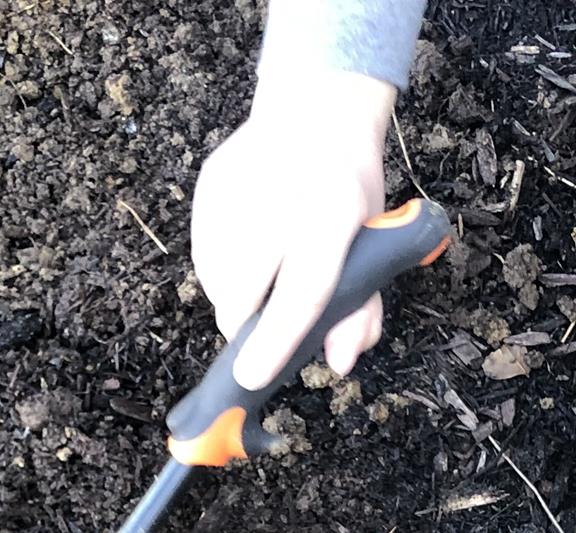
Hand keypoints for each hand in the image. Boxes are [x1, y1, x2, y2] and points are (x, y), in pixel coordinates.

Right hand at [192, 69, 394, 388]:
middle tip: (263, 329)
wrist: (316, 110)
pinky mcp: (209, 186)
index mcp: (332, 213)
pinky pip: (204, 256)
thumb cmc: (349, 191)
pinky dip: (221, 271)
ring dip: (235, 298)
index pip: (302, 290)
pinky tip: (245, 251)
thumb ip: (361, 308)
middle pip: (243, 292)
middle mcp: (280, 198)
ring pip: (217, 280)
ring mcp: (237, 189)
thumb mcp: (371, 245)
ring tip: (262, 274)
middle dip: (246, 328)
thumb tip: (339, 362)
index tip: (252, 378)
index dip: (276, 340)